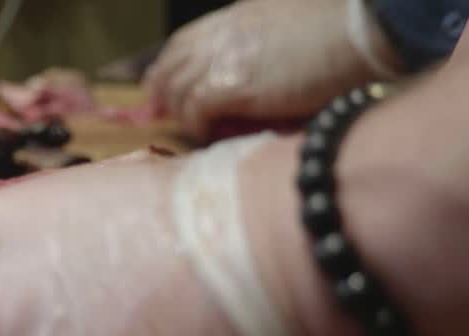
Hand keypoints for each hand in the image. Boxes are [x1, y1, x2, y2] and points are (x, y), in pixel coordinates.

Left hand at [144, 0, 398, 138]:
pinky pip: (196, 108)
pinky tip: (208, 132)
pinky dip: (196, 124)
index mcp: (235, 16)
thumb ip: (256, 41)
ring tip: (194, 126)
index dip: (167, 65)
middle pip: (172, 64)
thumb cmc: (339, 31)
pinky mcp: (233, 84)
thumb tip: (246, 71)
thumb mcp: (286, 23)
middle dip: (163, 91)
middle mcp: (223, 33)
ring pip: (177, 88)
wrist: (361, 31)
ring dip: (181, 111)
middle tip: (163, 114)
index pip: (183, 40)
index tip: (159, 86)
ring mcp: (225, 57)